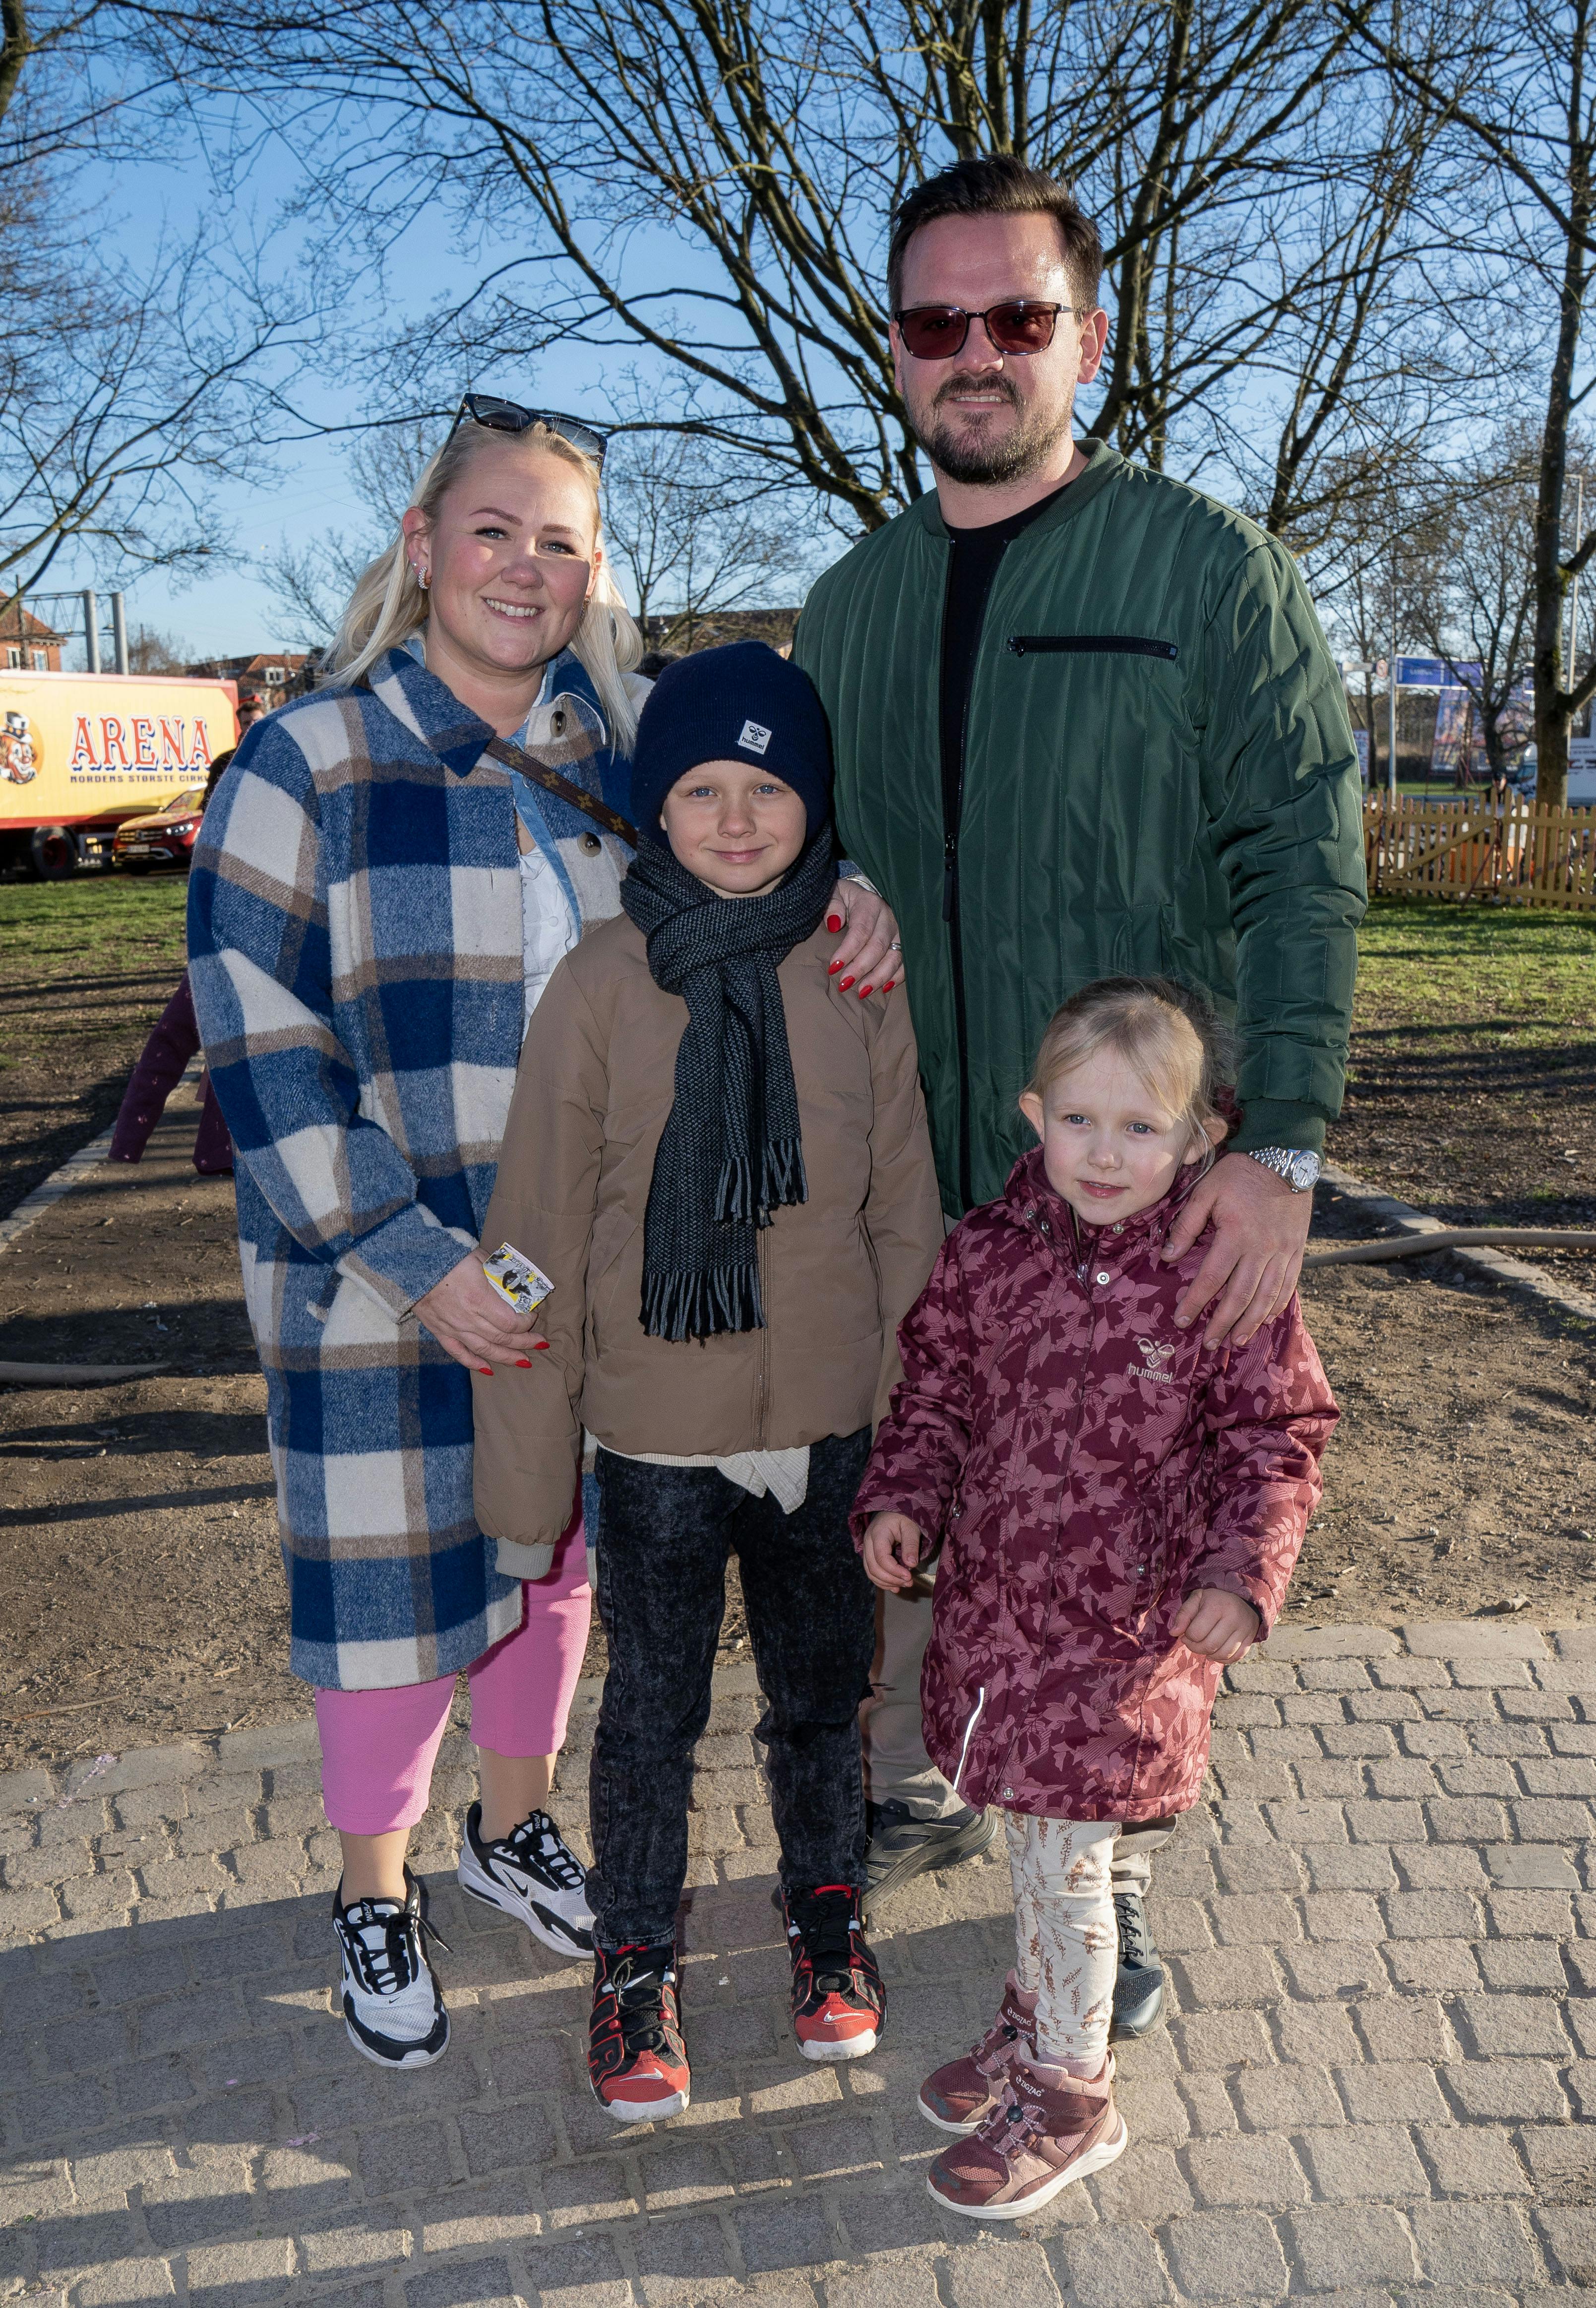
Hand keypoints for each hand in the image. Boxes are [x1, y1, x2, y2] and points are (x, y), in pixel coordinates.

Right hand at [414, 1252, 546, 1374]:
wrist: (413, 1263)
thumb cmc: (449, 1256)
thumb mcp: (480, 1259)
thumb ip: (499, 1275)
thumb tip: (518, 1286)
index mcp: (479, 1299)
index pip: (510, 1322)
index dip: (526, 1323)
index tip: (532, 1316)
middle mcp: (467, 1319)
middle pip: (502, 1338)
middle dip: (524, 1342)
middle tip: (540, 1343)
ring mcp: (453, 1328)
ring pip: (484, 1350)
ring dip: (506, 1357)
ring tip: (524, 1361)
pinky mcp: (440, 1331)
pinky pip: (459, 1353)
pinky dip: (474, 1363)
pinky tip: (489, 1369)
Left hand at [826, 880, 903, 998]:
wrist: (868, 895)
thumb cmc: (847, 898)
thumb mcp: (836, 894)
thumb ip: (832, 906)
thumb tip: (833, 924)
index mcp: (870, 904)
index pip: (860, 931)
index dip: (847, 951)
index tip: (833, 967)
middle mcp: (888, 918)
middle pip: (877, 947)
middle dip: (861, 968)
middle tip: (844, 984)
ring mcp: (900, 931)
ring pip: (894, 957)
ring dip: (878, 977)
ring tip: (862, 991)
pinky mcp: (906, 942)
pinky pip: (906, 962)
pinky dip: (897, 977)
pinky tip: (885, 988)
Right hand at [862, 1510, 924, 1591]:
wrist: (895, 1509)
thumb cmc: (904, 1515)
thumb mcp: (911, 1527)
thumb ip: (911, 1545)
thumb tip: (911, 1565)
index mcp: (878, 1533)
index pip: (882, 1558)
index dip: (894, 1571)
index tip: (909, 1576)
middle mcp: (868, 1541)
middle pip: (874, 1567)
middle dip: (891, 1579)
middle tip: (909, 1583)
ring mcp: (867, 1548)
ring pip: (870, 1571)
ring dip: (886, 1582)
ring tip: (903, 1586)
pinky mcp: (870, 1553)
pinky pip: (871, 1570)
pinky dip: (882, 1580)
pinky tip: (894, 1586)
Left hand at [1163, 1152, 1311, 1347]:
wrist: (1286, 1156)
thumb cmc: (1240, 1172)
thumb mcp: (1206, 1190)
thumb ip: (1186, 1224)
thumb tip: (1167, 1256)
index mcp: (1236, 1234)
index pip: (1212, 1277)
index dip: (1196, 1302)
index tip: (1182, 1320)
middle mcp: (1262, 1249)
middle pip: (1241, 1296)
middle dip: (1222, 1322)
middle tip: (1209, 1342)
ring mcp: (1283, 1252)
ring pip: (1266, 1297)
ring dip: (1250, 1322)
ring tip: (1235, 1340)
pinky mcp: (1297, 1250)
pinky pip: (1288, 1285)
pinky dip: (1276, 1305)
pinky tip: (1265, 1319)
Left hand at [1171, 1586, 1259, 1663]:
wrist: (1242, 1600)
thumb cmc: (1214, 1600)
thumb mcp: (1197, 1599)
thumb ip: (1183, 1614)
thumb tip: (1173, 1633)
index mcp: (1217, 1606)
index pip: (1196, 1633)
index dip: (1187, 1636)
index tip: (1187, 1632)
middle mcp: (1234, 1618)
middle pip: (1209, 1646)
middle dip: (1196, 1648)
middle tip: (1194, 1641)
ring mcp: (1244, 1630)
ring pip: (1222, 1654)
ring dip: (1209, 1654)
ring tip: (1205, 1645)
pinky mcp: (1250, 1640)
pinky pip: (1234, 1658)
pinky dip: (1222, 1659)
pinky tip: (1216, 1651)